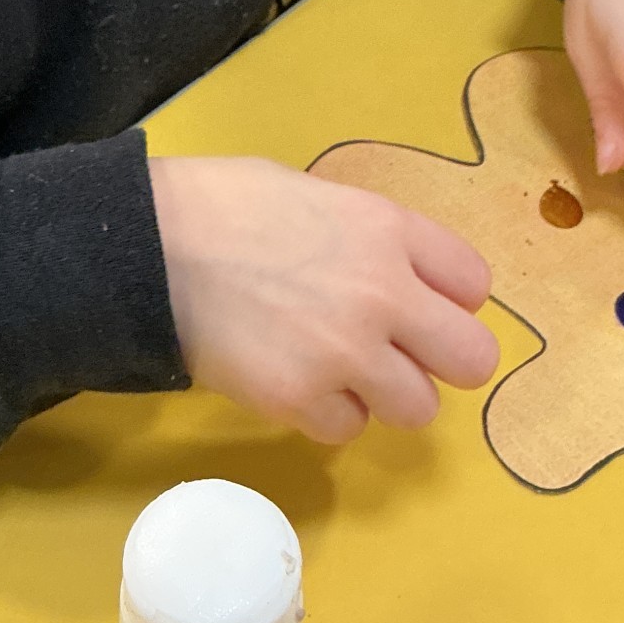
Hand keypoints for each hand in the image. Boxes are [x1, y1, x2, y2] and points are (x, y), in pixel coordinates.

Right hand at [150, 154, 498, 446]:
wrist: (148, 246)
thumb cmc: (222, 202)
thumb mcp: (313, 193)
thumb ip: (366, 236)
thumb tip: (387, 269)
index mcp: (388, 230)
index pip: (475, 283)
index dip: (448, 298)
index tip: (419, 302)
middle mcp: (384, 294)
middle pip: (473, 360)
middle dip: (440, 359)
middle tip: (399, 352)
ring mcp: (346, 354)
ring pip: (418, 408)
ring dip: (384, 394)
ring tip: (338, 370)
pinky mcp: (300, 401)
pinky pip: (347, 430)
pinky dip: (326, 414)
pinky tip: (293, 381)